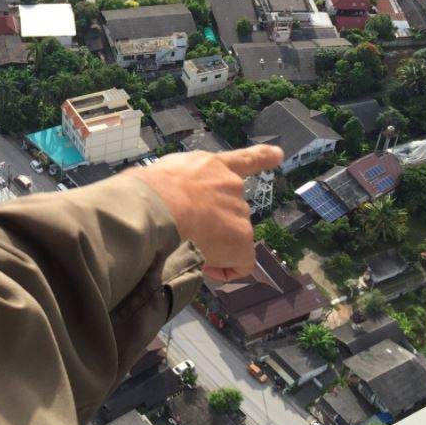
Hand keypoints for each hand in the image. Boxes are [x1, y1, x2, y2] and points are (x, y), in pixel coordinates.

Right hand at [127, 146, 282, 281]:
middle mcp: (230, 184)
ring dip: (215, 244)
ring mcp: (238, 210)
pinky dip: (228, 269)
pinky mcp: (241, 237)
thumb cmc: (146, 192)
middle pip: (230, 209)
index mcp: (208, 165)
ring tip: (185, 244)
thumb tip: (162, 200)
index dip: (262, 157)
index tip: (279, 154)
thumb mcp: (161, 175)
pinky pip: (241, 262)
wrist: (158, 206)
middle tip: (186, 232)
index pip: (241, 159)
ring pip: (231, 236)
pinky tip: (207, 269)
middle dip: (214, 223)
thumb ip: (175, 184)